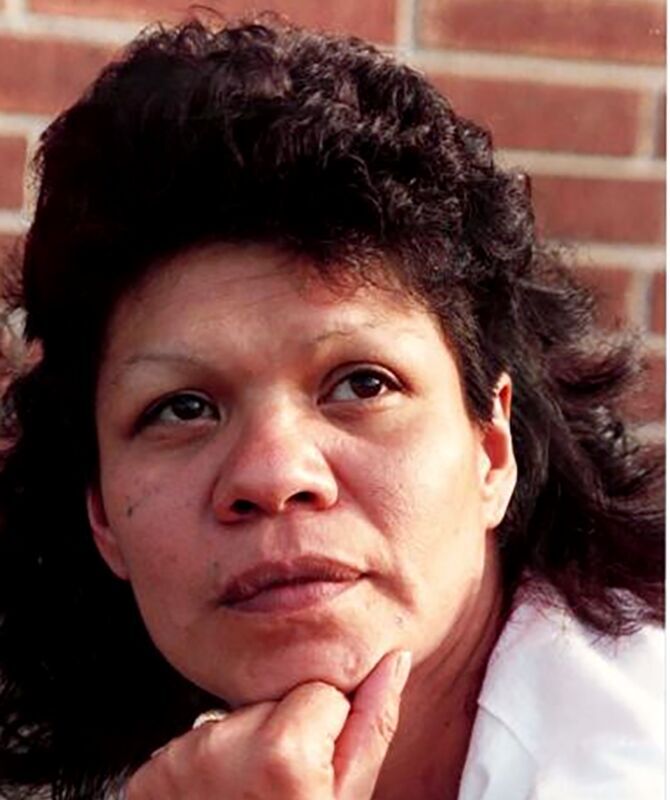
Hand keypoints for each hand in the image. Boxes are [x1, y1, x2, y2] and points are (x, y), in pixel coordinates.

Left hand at [124, 650, 411, 799]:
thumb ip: (373, 723)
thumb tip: (394, 660)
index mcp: (281, 752)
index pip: (319, 690)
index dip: (325, 731)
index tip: (314, 774)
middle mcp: (220, 748)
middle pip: (272, 702)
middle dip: (281, 735)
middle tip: (280, 794)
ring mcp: (178, 764)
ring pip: (233, 720)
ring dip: (241, 751)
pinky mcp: (149, 777)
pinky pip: (192, 744)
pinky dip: (203, 770)